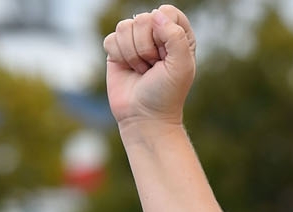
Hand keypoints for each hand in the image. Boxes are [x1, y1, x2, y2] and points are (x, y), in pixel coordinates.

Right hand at [103, 5, 195, 129]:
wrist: (144, 117)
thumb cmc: (167, 94)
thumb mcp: (181, 66)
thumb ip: (175, 36)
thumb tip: (155, 15)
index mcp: (178, 35)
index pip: (167, 12)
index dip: (163, 31)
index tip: (166, 55)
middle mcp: (156, 34)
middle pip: (143, 18)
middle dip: (146, 48)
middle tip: (153, 68)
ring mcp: (135, 41)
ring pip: (125, 27)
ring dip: (133, 55)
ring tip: (142, 71)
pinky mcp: (117, 50)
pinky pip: (111, 39)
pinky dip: (119, 57)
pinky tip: (128, 70)